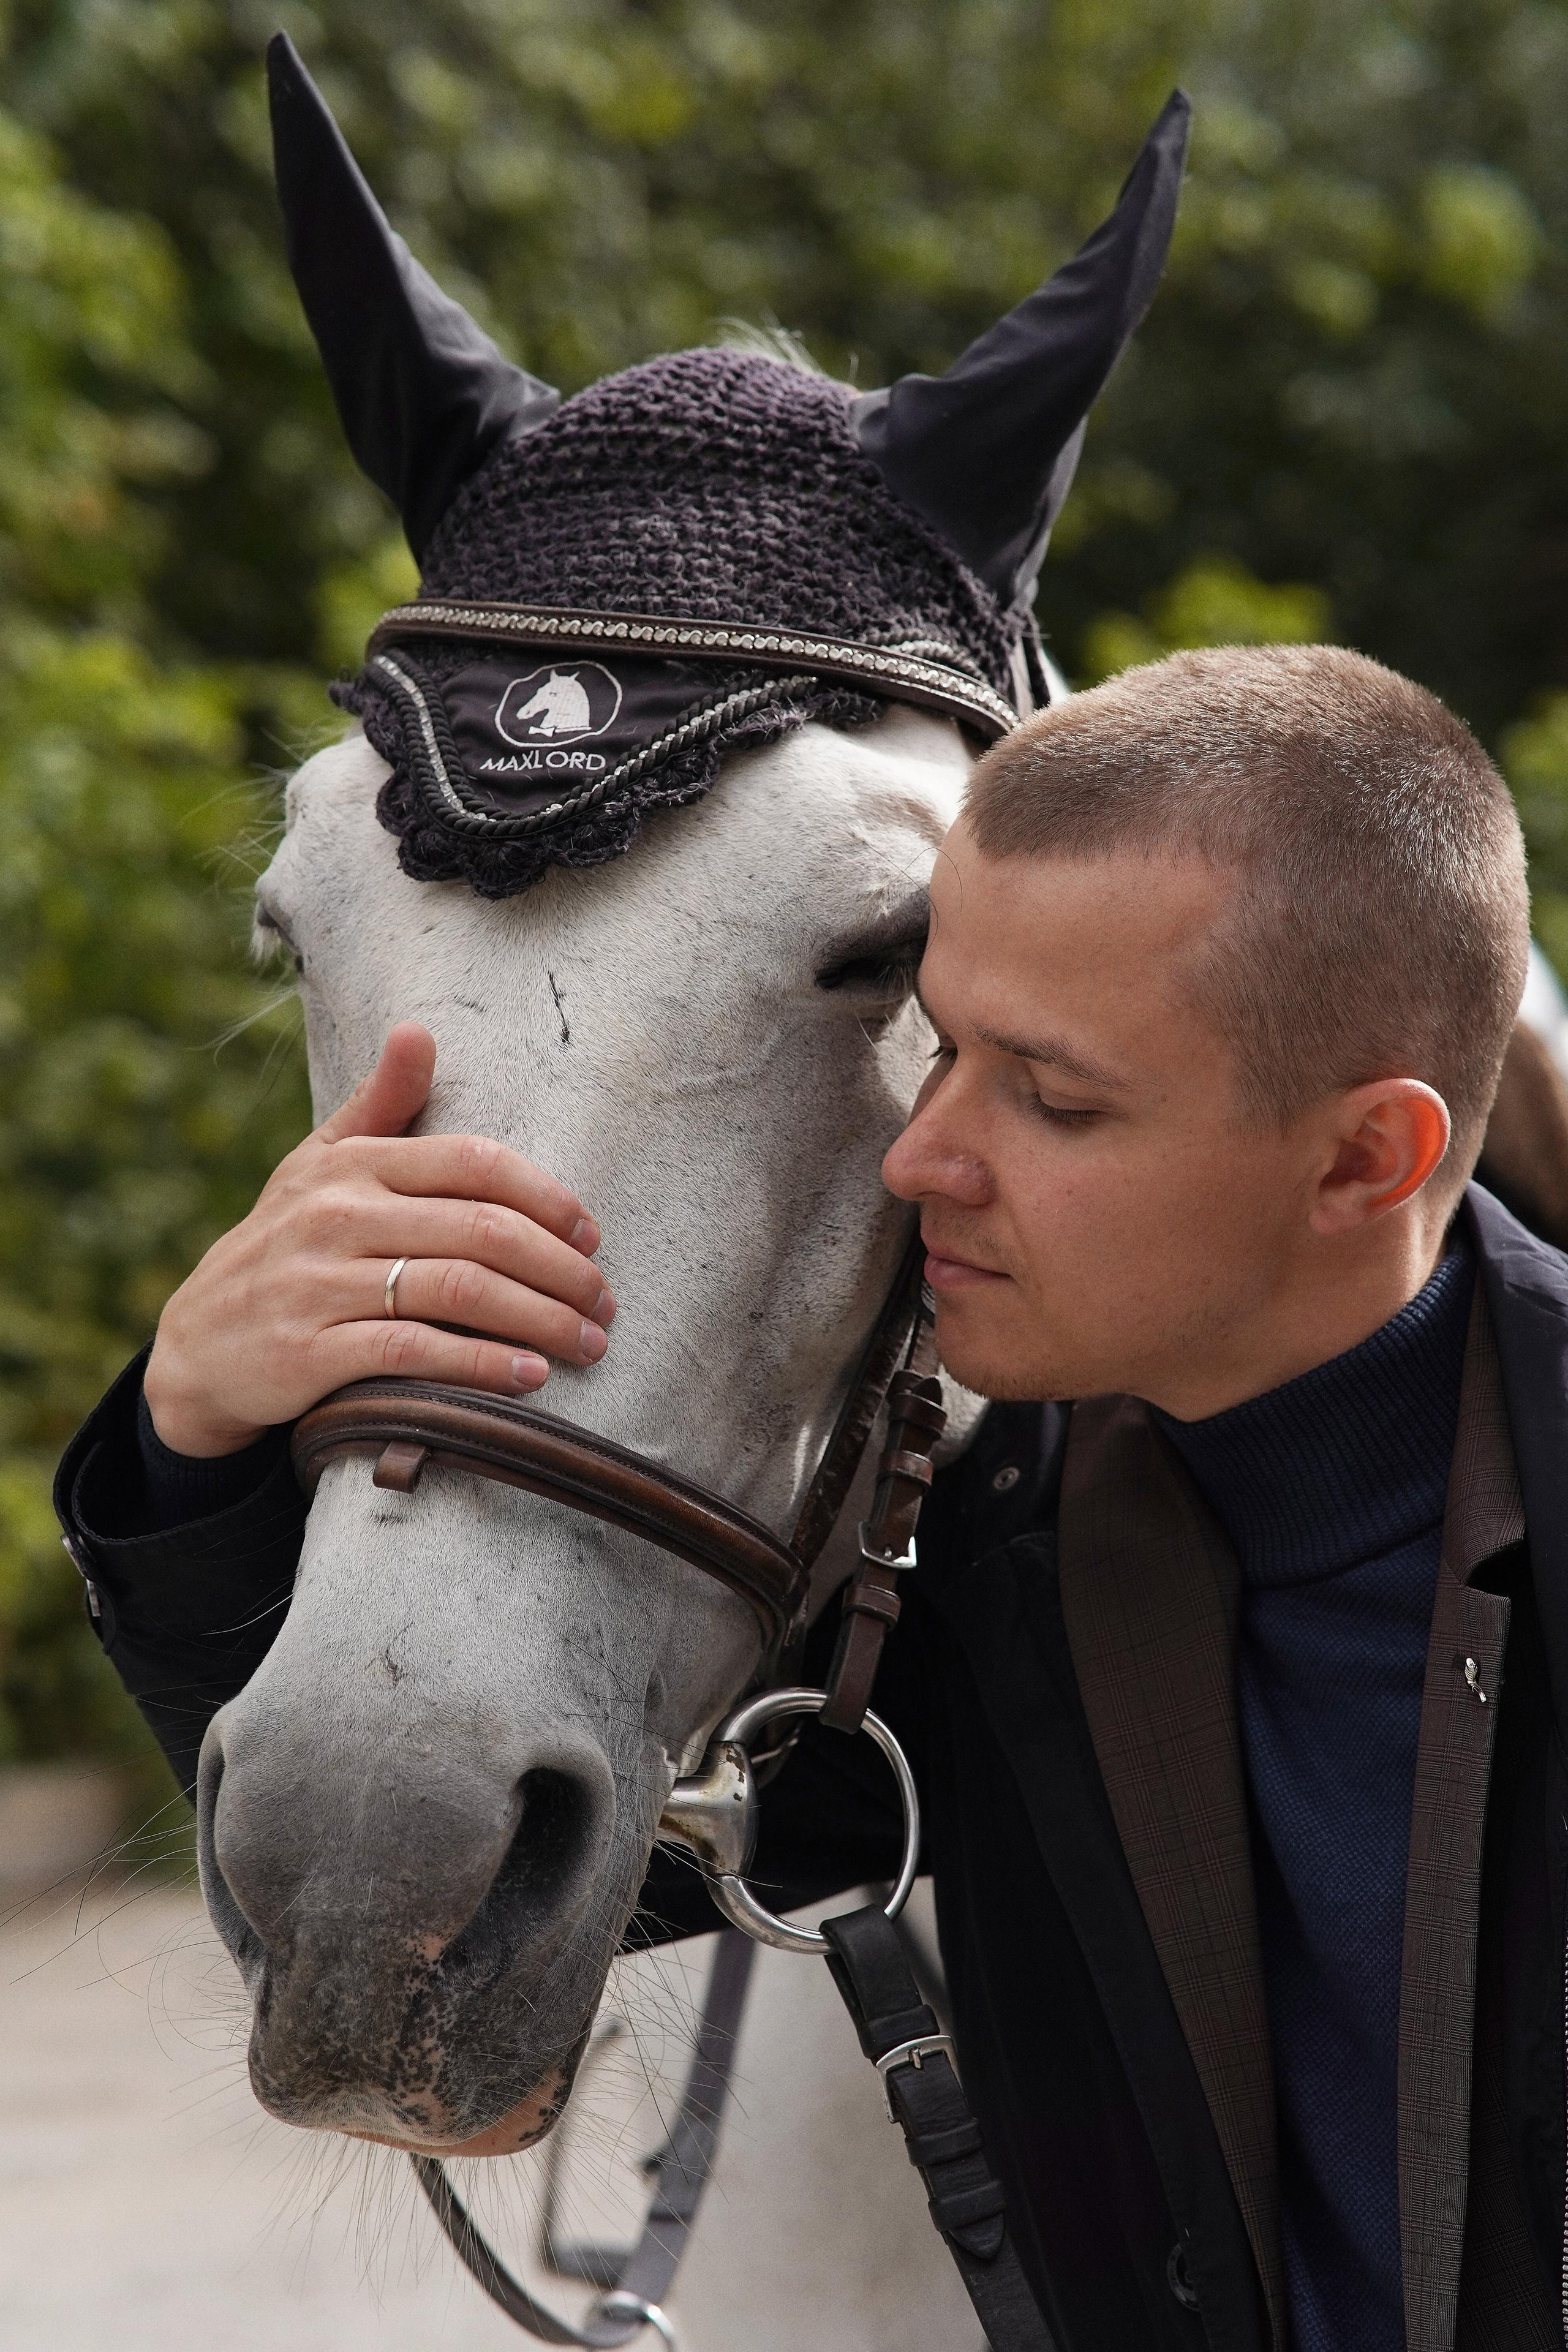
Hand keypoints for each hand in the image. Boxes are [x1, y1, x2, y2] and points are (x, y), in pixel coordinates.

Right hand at [143, 1023, 614, 1456]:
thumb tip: (419, 1031)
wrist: (196, 1344)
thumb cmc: (283, 1244)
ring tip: (588, 1341)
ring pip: (460, 1290)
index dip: (547, 1197)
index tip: (592, 1235)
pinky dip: (481, 1366)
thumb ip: (379, 1106)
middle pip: (482, 1231)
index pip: (474, 1163)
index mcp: (353, 1166)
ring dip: (540, 1320)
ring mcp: (321, 1284)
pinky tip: (530, 1377)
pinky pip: (414, 1351)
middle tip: (604, 1301)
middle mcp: (337, 1217)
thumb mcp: (318, 1165)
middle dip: (560, 1270)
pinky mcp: (310, 1352)